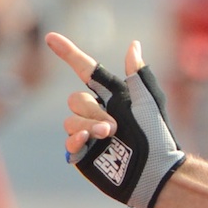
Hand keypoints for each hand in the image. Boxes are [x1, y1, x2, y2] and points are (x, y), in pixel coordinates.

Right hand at [45, 34, 186, 207]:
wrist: (154, 169)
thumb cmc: (156, 134)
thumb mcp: (148, 101)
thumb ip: (138, 74)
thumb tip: (133, 45)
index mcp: (112, 96)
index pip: (85, 70)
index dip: (68, 53)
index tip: (50, 37)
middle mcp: (98, 112)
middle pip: (75, 99)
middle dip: (92, 110)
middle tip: (114, 125)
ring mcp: (88, 133)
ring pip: (70, 121)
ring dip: (88, 126)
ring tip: (109, 135)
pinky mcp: (84, 152)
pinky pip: (68, 141)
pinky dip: (75, 140)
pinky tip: (88, 141)